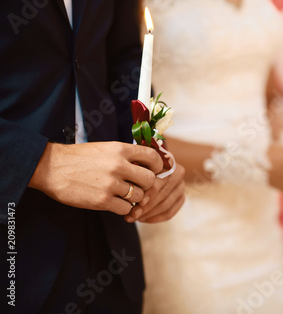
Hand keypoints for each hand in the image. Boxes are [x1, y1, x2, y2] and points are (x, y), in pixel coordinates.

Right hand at [28, 142, 162, 214]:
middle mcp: (119, 165)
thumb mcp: (106, 148)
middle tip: (137, 186)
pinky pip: (126, 208)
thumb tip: (148, 164)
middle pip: (150, 179)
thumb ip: (126, 155)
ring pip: (139, 196)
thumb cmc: (80, 158)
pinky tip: (115, 203)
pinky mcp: (102, 201)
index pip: (152, 157)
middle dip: (146, 185)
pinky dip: (123, 208)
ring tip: (122, 194)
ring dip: (133, 198)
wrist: (52, 168)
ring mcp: (111, 184)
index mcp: (121, 149)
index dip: (157, 166)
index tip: (153, 171)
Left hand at [125, 164, 185, 222]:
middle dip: (146, 207)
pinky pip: (170, 212)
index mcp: (168, 161)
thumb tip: (132, 195)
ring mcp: (181, 186)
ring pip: (166, 205)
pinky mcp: (181, 198)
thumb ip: (136, 175)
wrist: (145, 166)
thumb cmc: (137, 165)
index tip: (135, 203)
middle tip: (131, 215)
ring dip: (149, 214)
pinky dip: (156, 217)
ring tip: (134, 217)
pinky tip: (143, 219)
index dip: (148, 193)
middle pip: (163, 194)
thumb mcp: (135, 164)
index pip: (160, 181)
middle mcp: (178, 173)